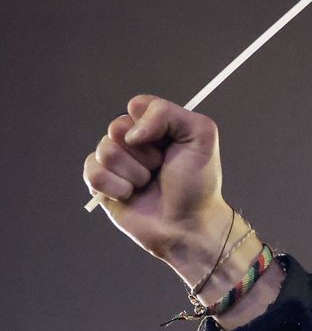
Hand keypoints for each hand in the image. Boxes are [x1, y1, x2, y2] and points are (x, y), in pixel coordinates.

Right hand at [83, 95, 234, 286]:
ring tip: (148, 184)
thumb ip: (167, 113)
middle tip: (160, 168)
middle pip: (116, 127)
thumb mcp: (201, 136)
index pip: (137, 106)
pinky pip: (91, 171)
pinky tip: (130, 195)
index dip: (151, 124)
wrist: (187, 225)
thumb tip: (130, 130)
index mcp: (157, 126)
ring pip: (105, 151)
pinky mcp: (101, 184)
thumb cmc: (198, 184)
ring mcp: (116, 163)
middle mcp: (134, 142)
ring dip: (132, 172)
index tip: (168, 143)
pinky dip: (114, 186)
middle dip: (143, 152)